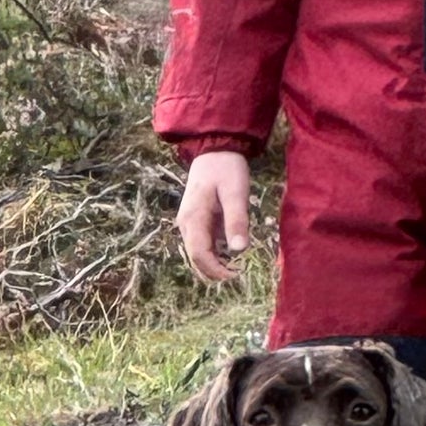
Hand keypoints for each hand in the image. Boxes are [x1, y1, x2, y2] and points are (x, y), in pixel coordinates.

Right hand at [176, 151, 250, 281]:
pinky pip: (202, 245)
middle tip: (237, 275)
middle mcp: (186, 224)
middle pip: (196, 258)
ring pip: (198, 254)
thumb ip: (236, 221)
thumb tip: (239, 250)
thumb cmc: (226, 169)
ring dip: (214, 265)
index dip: (215, 270)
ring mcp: (188, 223)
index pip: (199, 254)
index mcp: (193, 218)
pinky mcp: (195, 222)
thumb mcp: (235, 193)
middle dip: (214, 272)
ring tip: (236, 267)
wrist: (215, 150)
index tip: (235, 275)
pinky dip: (214, 255)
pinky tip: (230, 255)